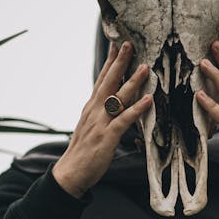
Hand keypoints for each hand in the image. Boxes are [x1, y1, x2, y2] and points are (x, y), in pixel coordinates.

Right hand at [52, 41, 150, 197]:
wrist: (70, 173)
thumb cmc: (83, 152)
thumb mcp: (91, 127)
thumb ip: (101, 114)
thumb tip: (113, 104)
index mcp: (91, 108)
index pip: (101, 79)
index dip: (110, 62)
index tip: (116, 45)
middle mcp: (94, 111)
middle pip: (108, 81)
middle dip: (119, 62)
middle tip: (128, 44)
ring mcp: (100, 123)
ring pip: (117, 97)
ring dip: (132, 81)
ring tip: (145, 67)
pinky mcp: (107, 137)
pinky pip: (124, 120)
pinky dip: (136, 109)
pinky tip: (148, 100)